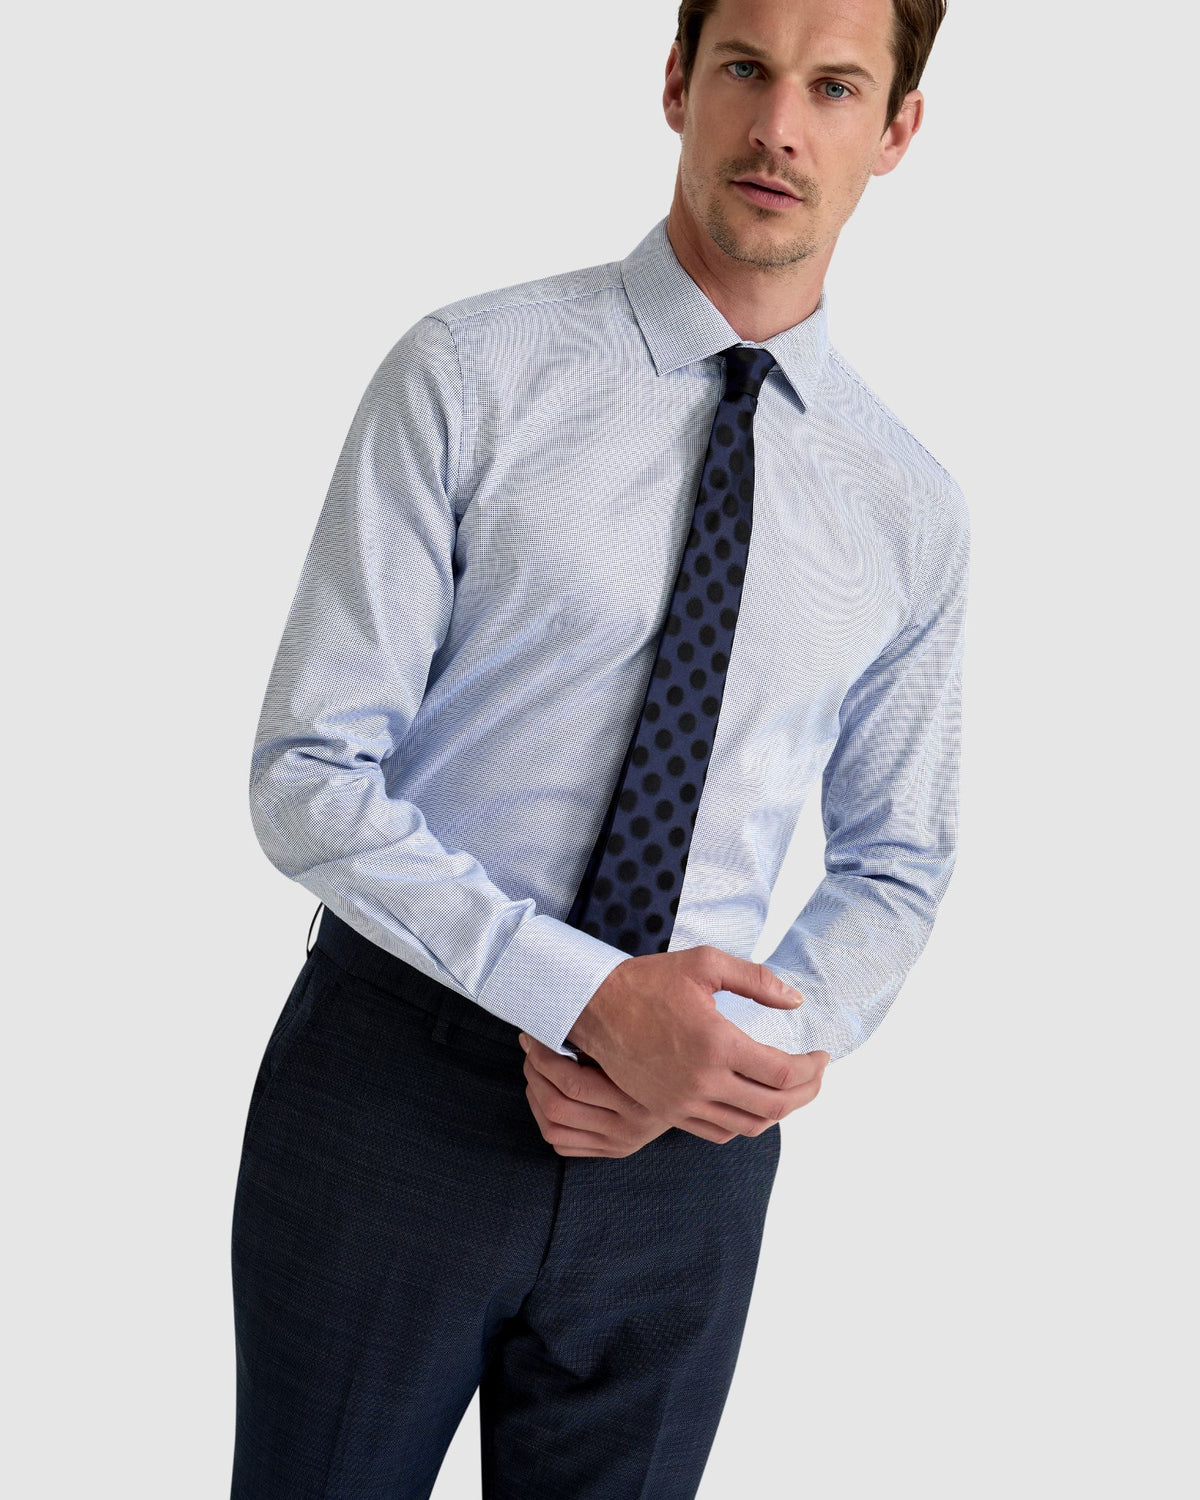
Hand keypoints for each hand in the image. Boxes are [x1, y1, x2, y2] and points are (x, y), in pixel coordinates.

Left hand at [518, 1033, 672, 1157]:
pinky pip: (562, 1144)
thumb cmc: (664, 1049)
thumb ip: (604, 1037)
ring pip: (554, 1129)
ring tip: (534, 1068)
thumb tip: (555, 1019)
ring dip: (535, 1095)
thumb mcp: (640, 1041)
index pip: (572, 1083)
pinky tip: (545, 1095)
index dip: (543, 1057)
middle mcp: (628, 1129)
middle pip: (557, 1106)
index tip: (534, 1034)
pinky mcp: (612, 1151)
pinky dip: (544, 1120)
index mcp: (638, 1100)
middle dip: (534, 1072)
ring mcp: (619, 1144)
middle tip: (530, 1047)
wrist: (698, 1087)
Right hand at [566, 946, 830, 1142]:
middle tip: (816, 1073)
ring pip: (749, 1125)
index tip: (822, 1055)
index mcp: (717, 1044)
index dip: (813, 1069)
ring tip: (790, 1089)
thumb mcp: (705, 964)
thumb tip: (796, 1000)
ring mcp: (683, 1102)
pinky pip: (718, 1132)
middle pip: (775, 1106)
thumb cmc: (648, 981)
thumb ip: (756, 980)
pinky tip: (752, 1102)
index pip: (784, 1074)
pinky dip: (744, 1123)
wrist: (593, 1007)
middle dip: (807, 1092)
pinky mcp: (667, 1112)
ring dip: (779, 1111)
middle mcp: (702, 1081)